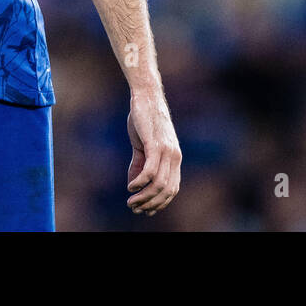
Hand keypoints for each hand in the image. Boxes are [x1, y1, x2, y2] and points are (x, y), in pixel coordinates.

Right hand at [126, 89, 180, 215]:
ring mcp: (167, 150)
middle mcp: (174, 156)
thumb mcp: (143, 145)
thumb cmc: (144, 119)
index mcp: (174, 157)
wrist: (146, 96)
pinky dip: (140, 182)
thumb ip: (139, 164)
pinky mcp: (156, 144)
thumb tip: (134, 186)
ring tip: (131, 201)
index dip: (160, 202)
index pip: (173, 188)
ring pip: (159, 184)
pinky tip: (130, 187)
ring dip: (144, 197)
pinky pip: (150, 171)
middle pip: (167, 190)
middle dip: (151, 204)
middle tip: (135, 208)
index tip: (145, 210)